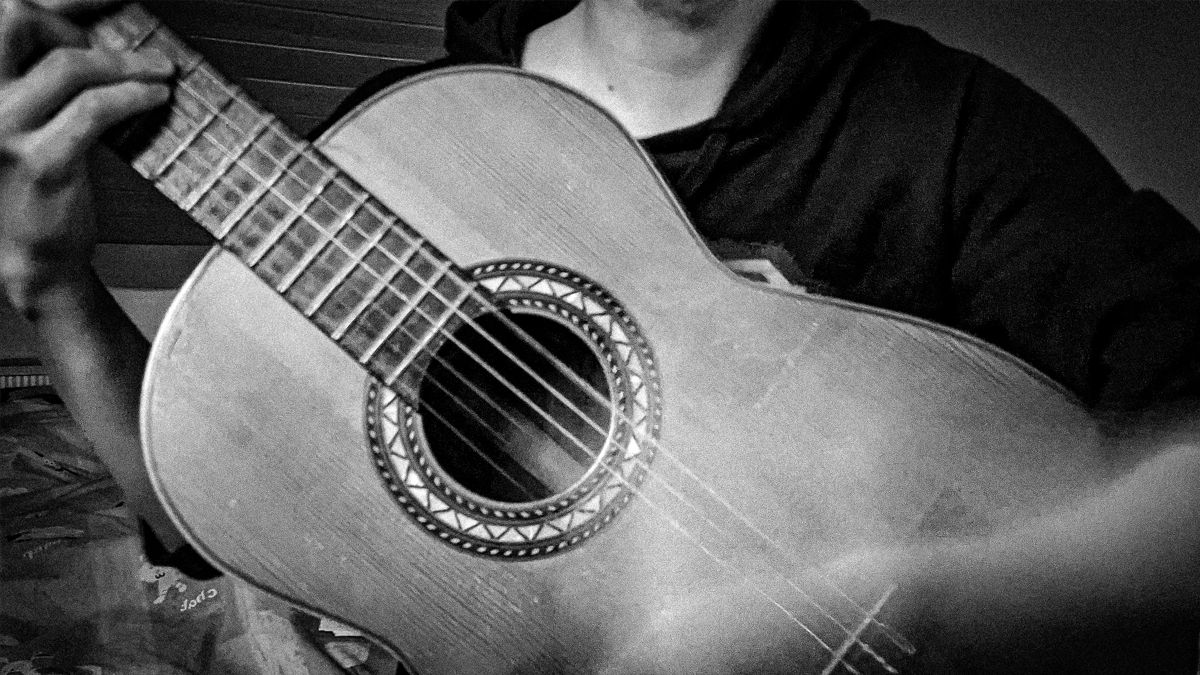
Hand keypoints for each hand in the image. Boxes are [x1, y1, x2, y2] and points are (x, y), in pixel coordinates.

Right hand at [0, 0, 172, 311]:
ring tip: (159, 73)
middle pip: (14, 18)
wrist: (32, 257)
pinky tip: (155, 97)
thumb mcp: (27, 119)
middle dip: (73, 24)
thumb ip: (45, 77)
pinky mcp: (39, 162)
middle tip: (117, 51)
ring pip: (68, 65)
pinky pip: (94, 110)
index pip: (4, 14)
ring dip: (125, 63)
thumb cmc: (35, 185)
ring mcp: (2, 130)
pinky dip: (133, 96)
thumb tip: (91, 33)